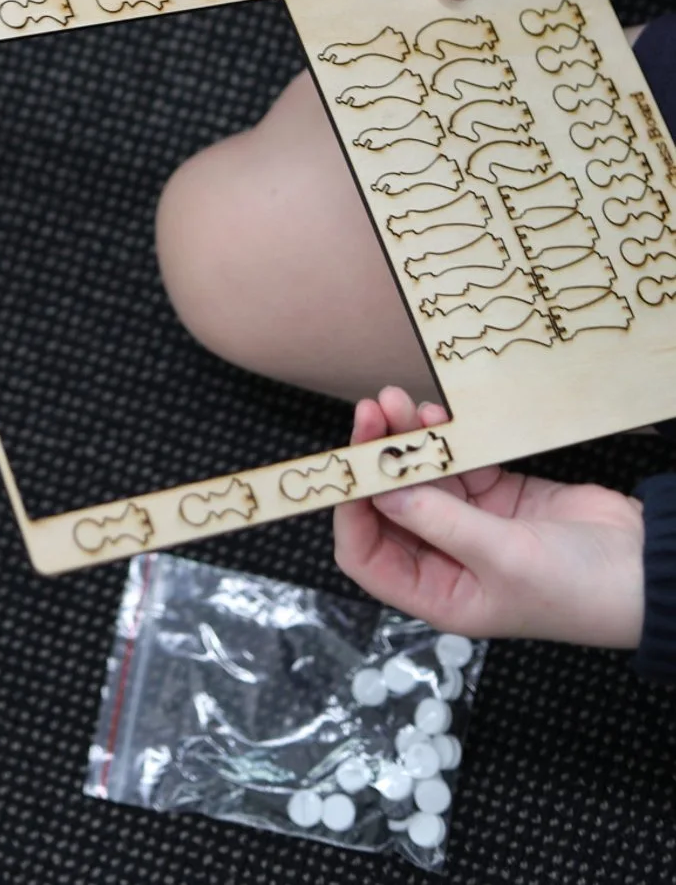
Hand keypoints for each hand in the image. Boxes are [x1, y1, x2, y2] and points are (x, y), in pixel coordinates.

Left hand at [334, 385, 644, 647]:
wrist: (646, 569)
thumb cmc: (579, 589)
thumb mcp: (502, 558)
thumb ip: (439, 522)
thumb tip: (380, 493)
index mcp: (439, 594)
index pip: (368, 556)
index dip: (350, 512)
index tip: (350, 466)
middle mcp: (448, 561)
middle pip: (389, 507)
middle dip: (376, 461)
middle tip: (372, 413)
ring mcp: (472, 525)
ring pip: (419, 478)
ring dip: (406, 442)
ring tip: (398, 402)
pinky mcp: (497, 495)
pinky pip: (456, 463)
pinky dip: (442, 440)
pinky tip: (433, 417)